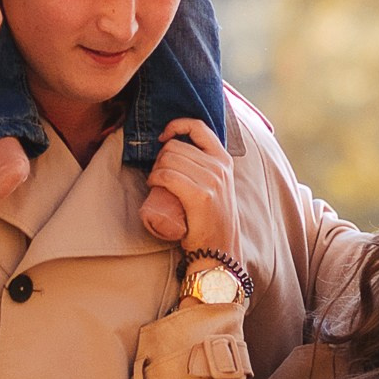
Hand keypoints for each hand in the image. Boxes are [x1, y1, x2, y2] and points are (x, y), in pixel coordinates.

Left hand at [149, 117, 242, 259]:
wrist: (219, 253)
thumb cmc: (211, 222)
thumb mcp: (217, 187)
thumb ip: (207, 167)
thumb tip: (176, 148)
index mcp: (224, 160)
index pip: (198, 126)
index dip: (176, 125)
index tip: (164, 137)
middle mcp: (220, 167)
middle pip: (175, 146)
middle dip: (159, 157)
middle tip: (159, 176)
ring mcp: (212, 181)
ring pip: (168, 159)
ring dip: (155, 170)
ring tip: (156, 184)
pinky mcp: (201, 196)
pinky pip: (167, 176)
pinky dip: (155, 179)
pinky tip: (154, 186)